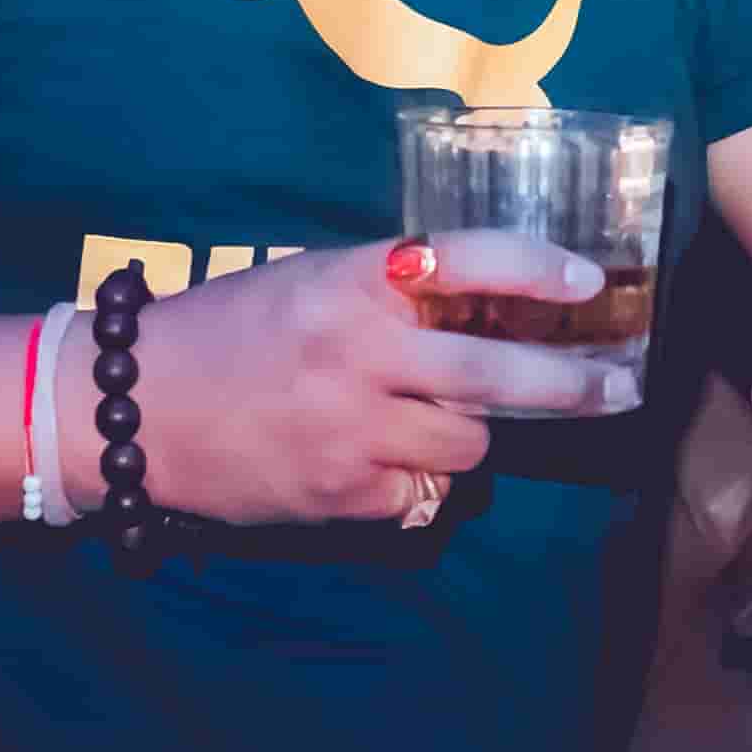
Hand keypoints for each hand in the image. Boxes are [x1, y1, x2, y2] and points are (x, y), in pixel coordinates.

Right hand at [110, 233, 631, 523]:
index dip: (539, 268)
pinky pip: (423, 489)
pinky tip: (382, 459)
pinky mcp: (343, 492)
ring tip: (439, 420)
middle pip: (500, 374)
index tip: (589, 280)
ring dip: (472, 434)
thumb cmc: (232, 330)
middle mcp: (359, 352)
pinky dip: (420, 478)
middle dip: (574, 385)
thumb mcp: (312, 280)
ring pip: (470, 441)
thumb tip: (502, 302)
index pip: (469, 260)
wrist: (130, 407)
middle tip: (621, 388)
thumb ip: (396, 290)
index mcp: (353, 281)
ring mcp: (353, 429)